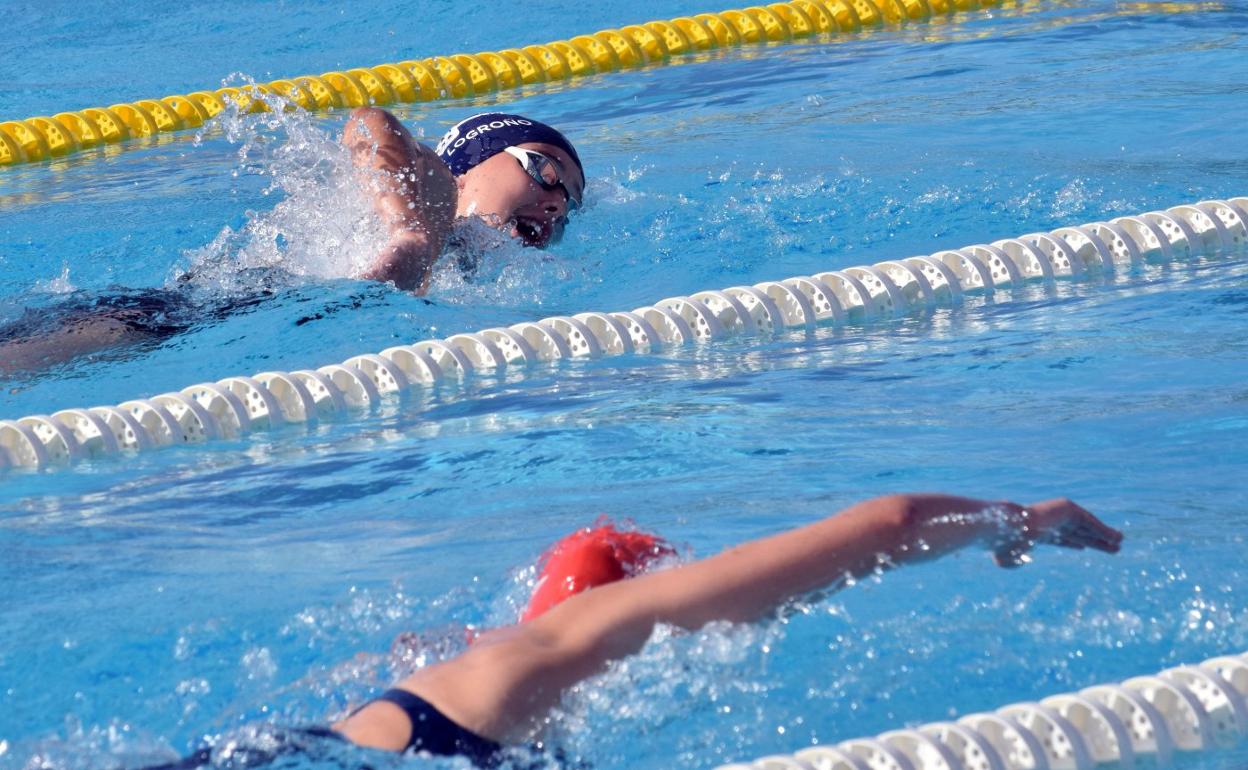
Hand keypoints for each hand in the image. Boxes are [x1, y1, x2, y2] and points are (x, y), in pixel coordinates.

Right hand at [994, 498, 1122, 567]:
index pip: (1059, 538)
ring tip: (1120, 542)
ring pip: (1087, 527)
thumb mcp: (1006, 557)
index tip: (1084, 548)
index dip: (1073, 543)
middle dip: (1095, 541)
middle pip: (1078, 533)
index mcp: (1038, 533)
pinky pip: (1089, 522)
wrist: (1007, 527)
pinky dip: (1102, 529)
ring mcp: (1058, 514)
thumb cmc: (1004, 543)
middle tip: (1112, 548)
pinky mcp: (1067, 508)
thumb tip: (1017, 561)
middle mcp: (1051, 523)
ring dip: (1104, 535)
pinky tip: (1115, 537)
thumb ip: (1012, 562)